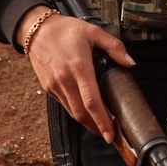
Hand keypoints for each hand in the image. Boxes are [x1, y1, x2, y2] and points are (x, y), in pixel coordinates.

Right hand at [18, 6, 135, 142]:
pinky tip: (87, 113)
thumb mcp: (93, 31)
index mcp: (79, 67)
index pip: (92, 101)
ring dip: (87, 123)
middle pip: (81, 113)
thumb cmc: (66, 30)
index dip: (102, 120)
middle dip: (97, 128)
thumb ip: (114, 47)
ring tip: (101, 127)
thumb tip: (130, 62)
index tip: (112, 133)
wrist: (36, 29)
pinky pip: (65, 105)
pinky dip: (77, 112)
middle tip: (111, 136)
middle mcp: (65, 80)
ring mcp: (54, 86)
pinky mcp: (48, 88)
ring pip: (72, 112)